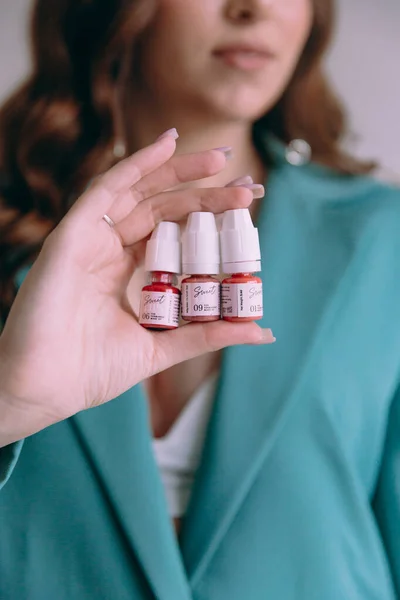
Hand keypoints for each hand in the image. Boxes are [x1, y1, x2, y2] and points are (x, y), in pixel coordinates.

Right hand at [0, 132, 273, 445]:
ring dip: (178, 171)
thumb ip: (207, 333)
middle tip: (246, 186)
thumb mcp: (163, 347)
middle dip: (204, 193)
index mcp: (125, 272)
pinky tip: (167, 146)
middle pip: (162, 208)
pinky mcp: (71, 235)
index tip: (245, 210)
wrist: (45, 389)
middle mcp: (108, 250)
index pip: (172, 233)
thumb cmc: (91, 372)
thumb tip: (264, 331)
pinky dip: (135, 165)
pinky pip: (104, 190)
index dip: (207, 218)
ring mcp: (89, 240)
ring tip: (220, 160)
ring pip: (138, 192)